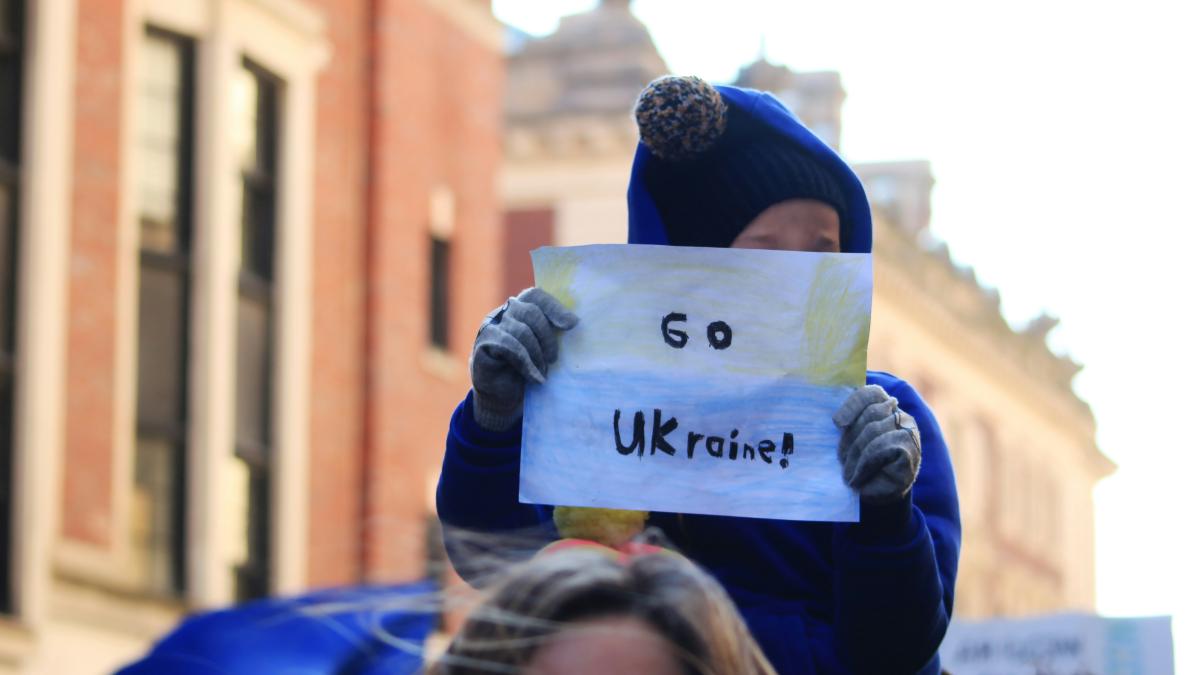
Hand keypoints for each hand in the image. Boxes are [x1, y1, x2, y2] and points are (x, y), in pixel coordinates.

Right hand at [470, 287, 578, 430]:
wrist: (500, 396)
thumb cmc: (524, 370)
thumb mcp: (541, 348)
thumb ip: (551, 333)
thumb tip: (574, 322)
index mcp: (518, 308)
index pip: (535, 296)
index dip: (554, 307)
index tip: (572, 324)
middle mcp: (503, 313)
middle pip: (530, 312)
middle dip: (547, 337)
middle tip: (554, 359)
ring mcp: (490, 326)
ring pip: (521, 331)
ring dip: (537, 354)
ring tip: (543, 372)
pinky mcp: (484, 344)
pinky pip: (510, 347)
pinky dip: (527, 364)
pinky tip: (535, 378)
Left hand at [832, 385, 921, 504]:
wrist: (878, 496)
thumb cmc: (862, 465)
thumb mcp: (852, 440)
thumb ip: (848, 423)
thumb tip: (833, 414)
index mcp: (886, 409)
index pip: (872, 393)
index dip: (853, 404)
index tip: (837, 423)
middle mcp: (902, 417)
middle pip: (871, 413)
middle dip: (850, 437)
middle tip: (840, 459)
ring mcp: (909, 433)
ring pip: (874, 431)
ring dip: (855, 454)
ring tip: (846, 472)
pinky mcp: (909, 451)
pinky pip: (880, 449)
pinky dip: (864, 465)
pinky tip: (857, 478)